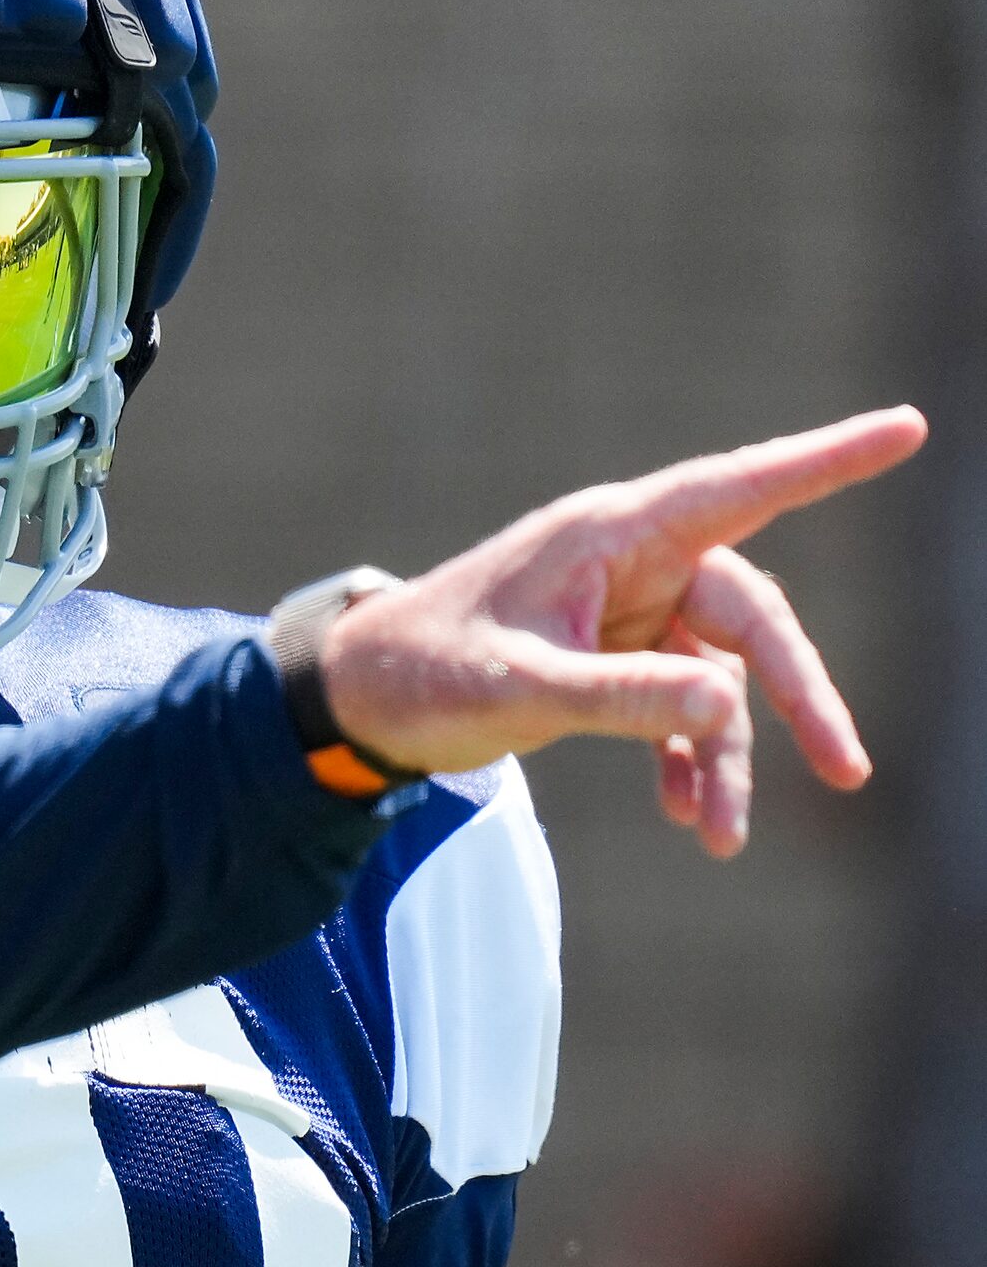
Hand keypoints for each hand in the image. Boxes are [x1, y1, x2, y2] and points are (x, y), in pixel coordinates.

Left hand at [322, 407, 926, 856]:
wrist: (357, 700)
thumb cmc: (425, 672)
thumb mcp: (519, 688)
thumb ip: (619, 698)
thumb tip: (726, 710)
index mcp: (609, 536)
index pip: (738, 488)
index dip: (826, 460)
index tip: (910, 427)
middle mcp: (628, 563)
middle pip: (749, 618)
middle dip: (797, 697)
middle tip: (847, 771)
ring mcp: (625, 613)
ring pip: (719, 680)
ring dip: (726, 758)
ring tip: (716, 839)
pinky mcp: (613, 660)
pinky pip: (680, 708)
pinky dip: (686, 760)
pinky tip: (682, 816)